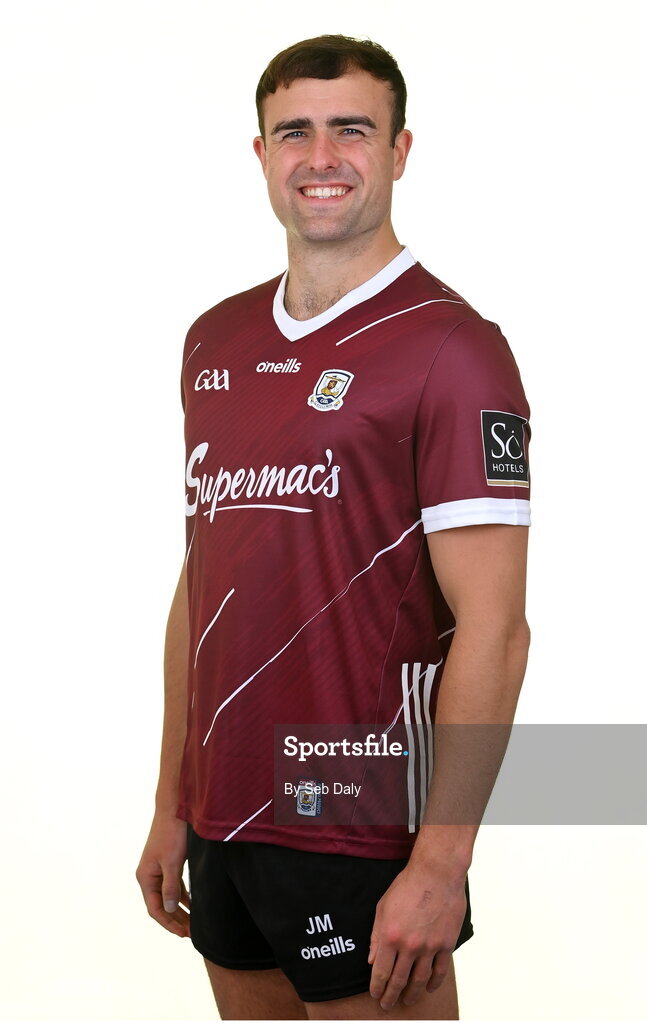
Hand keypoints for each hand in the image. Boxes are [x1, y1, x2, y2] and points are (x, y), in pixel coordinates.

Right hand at [136, 813, 190, 937]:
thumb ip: (170, 886)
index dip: (169, 923)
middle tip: (192, 932)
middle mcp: (149, 875)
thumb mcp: (172, 862)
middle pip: (161, 905)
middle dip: (175, 919)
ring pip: (168, 896)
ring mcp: (158, 869)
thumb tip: (169, 908)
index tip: (183, 933)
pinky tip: (193, 903)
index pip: (155, 908)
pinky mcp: (169, 862)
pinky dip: (183, 896)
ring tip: (194, 923)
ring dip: (180, 909)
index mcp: (145, 877)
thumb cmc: (172, 833)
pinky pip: (174, 885)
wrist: (175, 808)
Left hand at [368, 860, 466, 1009]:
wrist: (436, 873)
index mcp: (390, 936)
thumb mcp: (383, 907)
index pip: (381, 972)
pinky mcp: (447, 944)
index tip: (375, 995)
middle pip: (399, 980)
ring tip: (407, 1001)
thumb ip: (376, 935)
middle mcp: (409, 945)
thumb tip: (371, 960)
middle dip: (391, 996)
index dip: (377, 987)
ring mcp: (430, 946)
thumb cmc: (407, 885)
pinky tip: (428, 988)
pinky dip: (433, 983)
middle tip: (387, 1005)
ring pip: (419, 980)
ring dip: (412, 994)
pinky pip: (440, 971)